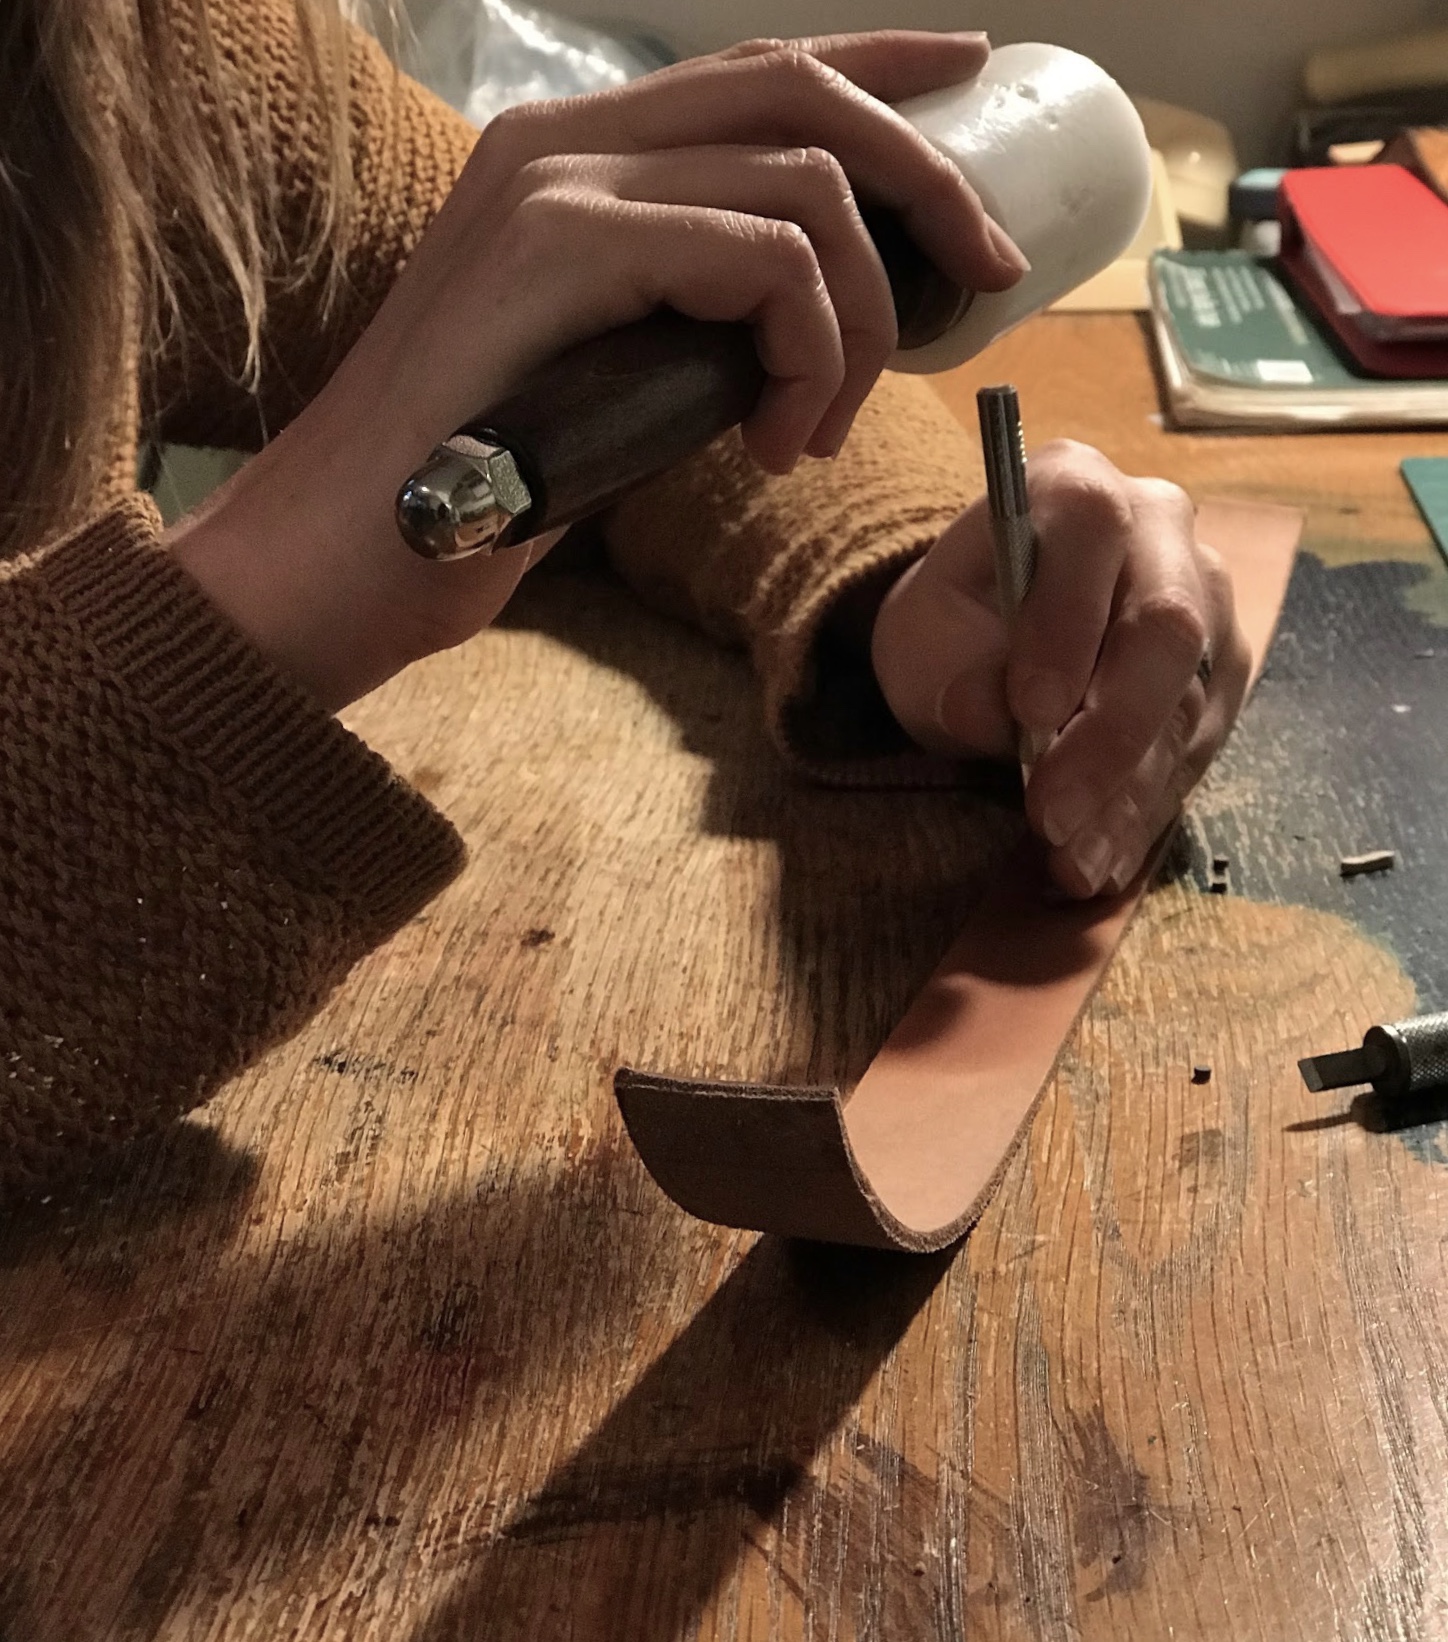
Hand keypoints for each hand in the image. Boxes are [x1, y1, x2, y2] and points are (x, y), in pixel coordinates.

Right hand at [169, 30, 1027, 711]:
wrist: (348, 552)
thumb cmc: (476, 486)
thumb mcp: (613, 378)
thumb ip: (690, 320)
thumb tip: (800, 333)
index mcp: (573, 160)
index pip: (758, 73)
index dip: (881, 68)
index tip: (973, 79)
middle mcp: (564, 139)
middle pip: (802, 93)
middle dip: (925, 178)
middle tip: (986, 273)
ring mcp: (558, 181)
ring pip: (804, 187)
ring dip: (859, 321)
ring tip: (821, 427)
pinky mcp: (561, 247)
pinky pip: (764, 259)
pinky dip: (808, 353)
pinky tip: (780, 439)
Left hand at [870, 441, 1251, 897]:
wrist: (987, 643)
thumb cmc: (953, 623)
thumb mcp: (921, 638)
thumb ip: (952, 666)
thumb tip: (990, 711)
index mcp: (1073, 485)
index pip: (1091, 528)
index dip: (1067, 619)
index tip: (1029, 711)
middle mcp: (1159, 529)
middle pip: (1167, 623)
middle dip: (1108, 733)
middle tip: (1049, 815)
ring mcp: (1205, 601)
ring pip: (1189, 697)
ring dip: (1128, 792)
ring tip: (1070, 862)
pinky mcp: (1219, 675)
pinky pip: (1198, 746)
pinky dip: (1144, 811)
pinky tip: (1100, 862)